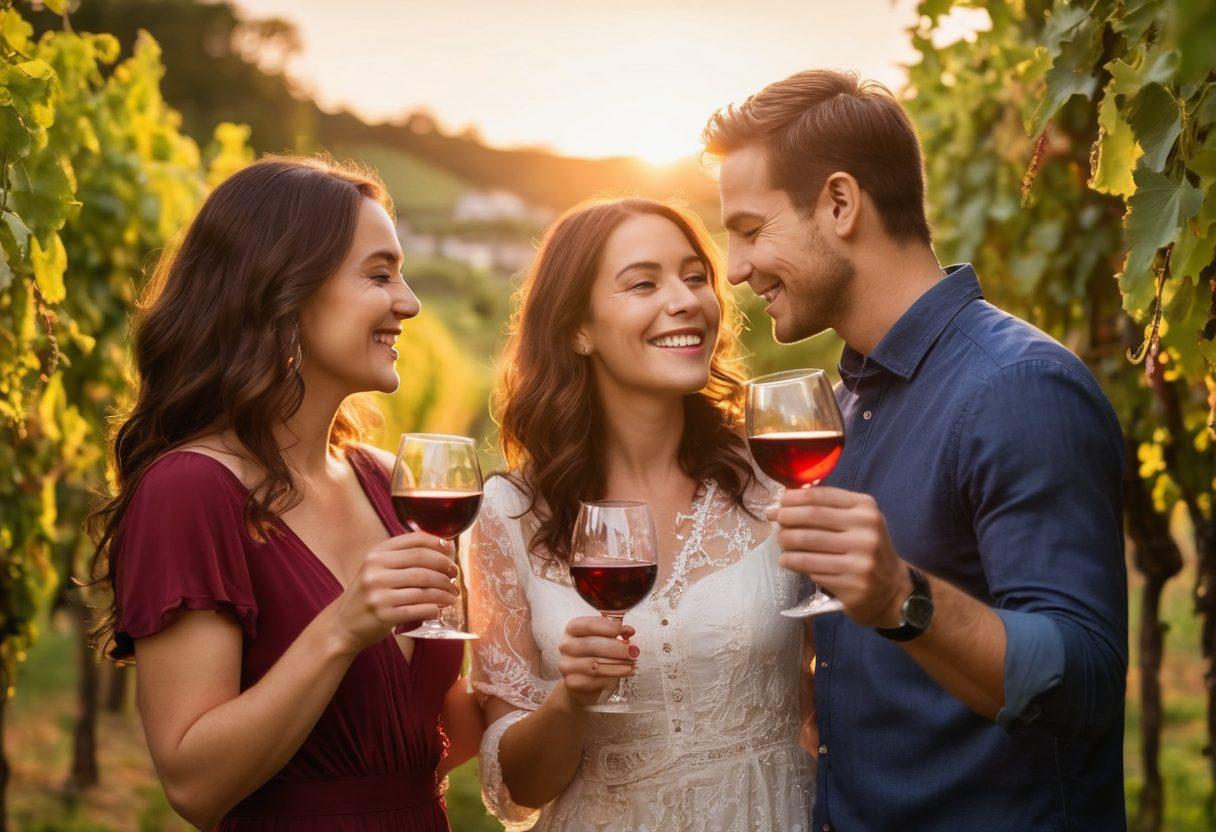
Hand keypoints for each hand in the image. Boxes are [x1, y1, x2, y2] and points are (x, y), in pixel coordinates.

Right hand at [330, 533, 458, 652]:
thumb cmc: (368, 594)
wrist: (343, 624)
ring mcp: (378, 593)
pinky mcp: (383, 615)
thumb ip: (402, 557)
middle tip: (455, 576)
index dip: (438, 544)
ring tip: (452, 595)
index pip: (414, 541)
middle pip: (422, 563)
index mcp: (376, 554)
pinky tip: (439, 609)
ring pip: (423, 588)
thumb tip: (444, 549)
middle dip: (445, 568)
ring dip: (444, 592)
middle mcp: (375, 570)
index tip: (451, 550)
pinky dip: (433, 609)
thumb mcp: (377, 568)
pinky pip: (418, 609)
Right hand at [557, 616, 638, 707]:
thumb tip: (629, 631)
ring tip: (632, 663)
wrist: (583, 679)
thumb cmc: (596, 653)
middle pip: (591, 645)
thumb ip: (616, 631)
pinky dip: (612, 676)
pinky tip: (625, 672)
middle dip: (616, 648)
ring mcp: (566, 665)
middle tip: (633, 651)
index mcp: (573, 629)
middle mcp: (566, 645)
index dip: (606, 627)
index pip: (587, 625)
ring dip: (617, 664)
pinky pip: (594, 680)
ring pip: (593, 664)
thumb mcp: (605, 638)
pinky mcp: (571, 682)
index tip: (624, 630)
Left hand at [769, 487, 912, 627]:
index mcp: (866, 509)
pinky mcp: (853, 584)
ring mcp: (861, 559)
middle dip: (786, 517)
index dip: (795, 498)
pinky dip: (794, 563)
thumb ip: (829, 508)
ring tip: (780, 542)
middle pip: (813, 517)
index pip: (822, 496)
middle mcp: (867, 531)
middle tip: (773, 520)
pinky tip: (787, 561)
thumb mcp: (858, 522)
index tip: (779, 502)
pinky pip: (812, 569)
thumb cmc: (866, 549)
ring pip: (809, 545)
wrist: (892, 590)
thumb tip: (785, 499)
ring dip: (786, 542)